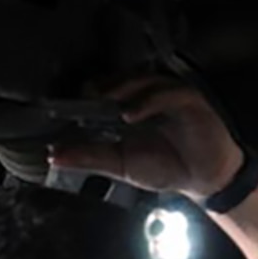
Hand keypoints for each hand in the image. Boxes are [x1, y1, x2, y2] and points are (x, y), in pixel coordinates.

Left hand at [50, 76, 244, 202]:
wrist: (204, 180)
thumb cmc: (166, 168)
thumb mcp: (121, 165)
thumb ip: (90, 158)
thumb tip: (52, 156)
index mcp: (128, 106)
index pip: (103, 89)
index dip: (86, 94)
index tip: (65, 107)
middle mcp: (146, 96)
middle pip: (120, 78)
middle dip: (101, 87)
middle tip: (83, 98)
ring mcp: (168, 94)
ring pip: (142, 79)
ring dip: (122, 88)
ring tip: (106, 102)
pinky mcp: (188, 98)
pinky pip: (166, 92)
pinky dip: (147, 101)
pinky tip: (131, 114)